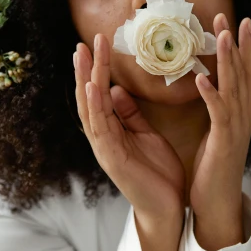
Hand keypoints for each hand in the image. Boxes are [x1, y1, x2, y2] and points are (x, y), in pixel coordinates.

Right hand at [74, 35, 185, 219]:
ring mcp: (104, 149)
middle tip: (83, 42)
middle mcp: (103, 138)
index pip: (100, 94)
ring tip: (83, 56)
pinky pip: (101, 129)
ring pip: (90, 110)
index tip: (97, 44)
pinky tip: (94, 87)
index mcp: (111, 131)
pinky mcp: (112, 160)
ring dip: (85, 81)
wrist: (167, 208)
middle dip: (85, 70)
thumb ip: (130, 114)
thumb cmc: (157, 174)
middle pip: (89, 98)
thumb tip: (116, 89)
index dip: (96, 69)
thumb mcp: (145, 135)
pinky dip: (95, 107)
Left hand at [190, 13, 250, 232]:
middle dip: (238, 44)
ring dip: (228, 61)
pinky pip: (218, 114)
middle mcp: (243, 116)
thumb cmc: (213, 169)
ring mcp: (236, 128)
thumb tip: (210, 87)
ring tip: (222, 36)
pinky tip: (201, 79)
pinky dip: (211, 95)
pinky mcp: (224, 141)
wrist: (218, 203)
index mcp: (240, 113)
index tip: (238, 22)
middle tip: (233, 17)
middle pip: (244, 74)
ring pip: (234, 88)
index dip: (243, 48)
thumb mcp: (216, 133)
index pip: (245, 74)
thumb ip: (217, 110)